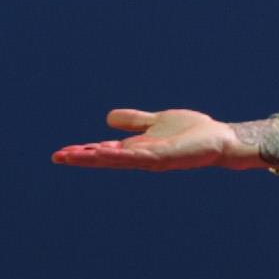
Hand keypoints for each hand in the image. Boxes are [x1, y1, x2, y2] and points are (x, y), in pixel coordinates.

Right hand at [52, 107, 254, 171]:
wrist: (220, 140)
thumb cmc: (192, 133)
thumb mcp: (155, 121)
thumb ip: (134, 121)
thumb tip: (107, 119)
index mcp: (136, 147)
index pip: (104, 151)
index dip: (83, 152)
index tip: (61, 153)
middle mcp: (140, 156)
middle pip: (105, 158)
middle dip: (82, 158)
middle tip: (57, 157)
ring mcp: (150, 158)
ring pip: (116, 159)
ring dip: (94, 158)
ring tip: (73, 156)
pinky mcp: (164, 158)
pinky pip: (137, 157)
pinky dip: (119, 155)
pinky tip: (105, 152)